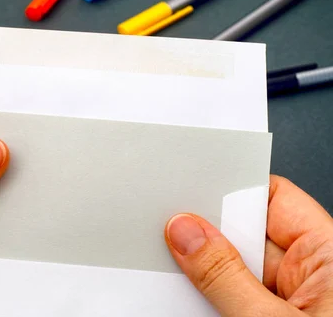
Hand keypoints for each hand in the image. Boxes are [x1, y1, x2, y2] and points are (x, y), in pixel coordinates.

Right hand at [165, 175, 332, 315]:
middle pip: (245, 235)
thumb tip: (184, 233)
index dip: (230, 188)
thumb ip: (226, 277)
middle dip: (206, 237)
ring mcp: (290, 300)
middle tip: (170, 238)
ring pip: (232, 269)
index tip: (188, 186)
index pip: (274, 198)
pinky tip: (186, 298)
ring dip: (203, 274)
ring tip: (176, 279)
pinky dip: (207, 296)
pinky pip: (232, 296)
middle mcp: (312, 273)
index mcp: (329, 255)